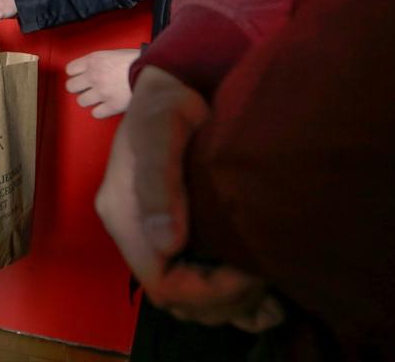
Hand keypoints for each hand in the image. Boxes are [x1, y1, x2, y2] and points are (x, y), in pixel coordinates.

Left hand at [65, 48, 138, 117]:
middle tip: (88, 88)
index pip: (70, 70)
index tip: (80, 76)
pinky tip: (107, 106)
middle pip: (71, 87)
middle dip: (79, 88)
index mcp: (94, 60)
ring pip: (81, 101)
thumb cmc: (137, 60)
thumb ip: (100, 61)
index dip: (75, 74)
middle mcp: (94, 76)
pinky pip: (96, 113)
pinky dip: (101, 111)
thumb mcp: (115, 53)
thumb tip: (91, 68)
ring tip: (99, 98)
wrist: (153, 71)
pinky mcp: (111, 105)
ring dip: (89, 100)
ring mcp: (101, 92)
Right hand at [94, 66, 285, 332]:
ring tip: (271, 304)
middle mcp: (134, 234)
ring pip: (187, 299)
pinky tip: (261, 305)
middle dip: (223, 303)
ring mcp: (152, 235)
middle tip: (266, 283)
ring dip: (228, 308)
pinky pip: (195, 283)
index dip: (206, 292)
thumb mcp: (161, 131)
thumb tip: (168, 243)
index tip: (248, 274)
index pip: (161, 283)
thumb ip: (160, 184)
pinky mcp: (172, 231)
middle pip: (176, 298)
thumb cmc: (166, 104)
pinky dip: (229, 302)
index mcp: (123, 216)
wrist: (172, 85)